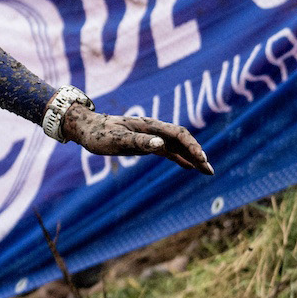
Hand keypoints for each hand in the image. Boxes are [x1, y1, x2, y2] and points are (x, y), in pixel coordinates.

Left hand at [62, 105, 214, 175]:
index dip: (191, 145)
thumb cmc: (100, 134)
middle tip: (209, 170)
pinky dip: (180, 158)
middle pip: (182, 140)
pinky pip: (168, 151)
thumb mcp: (117, 139)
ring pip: (178, 147)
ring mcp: (152, 137)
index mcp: (150, 126)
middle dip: (197, 154)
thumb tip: (160, 144)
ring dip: (192, 158)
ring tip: (207, 171)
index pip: (178, 134)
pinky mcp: (146, 144)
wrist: (87, 129)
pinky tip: (189, 167)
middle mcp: (154, 130)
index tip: (200, 159)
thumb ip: (139, 142)